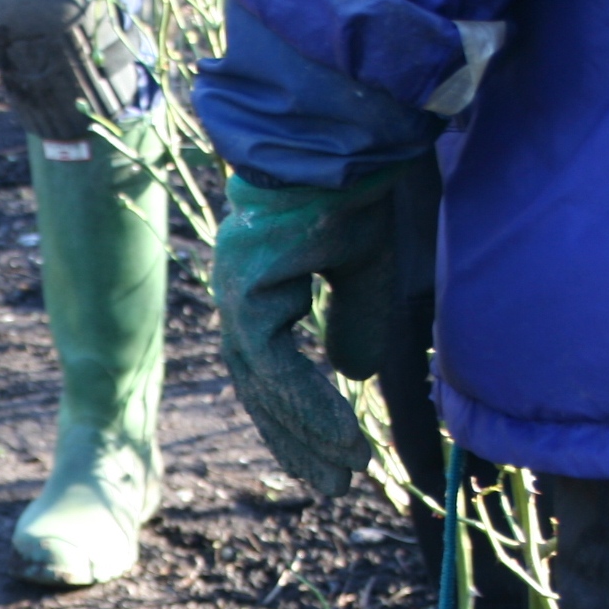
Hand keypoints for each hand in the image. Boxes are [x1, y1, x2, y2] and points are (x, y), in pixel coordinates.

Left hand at [210, 168, 403, 495]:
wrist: (349, 121)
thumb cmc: (360, 183)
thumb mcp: (368, 265)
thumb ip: (355, 320)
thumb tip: (352, 374)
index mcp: (262, 287)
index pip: (272, 370)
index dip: (299, 418)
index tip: (330, 459)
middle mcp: (242, 292)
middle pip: (262, 387)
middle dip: (297, 441)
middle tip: (331, 487)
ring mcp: (239, 290)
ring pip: (265, 385)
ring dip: (307, 434)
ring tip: (343, 475)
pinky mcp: (249, 289)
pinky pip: (275, 365)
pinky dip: (309, 405)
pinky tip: (342, 436)